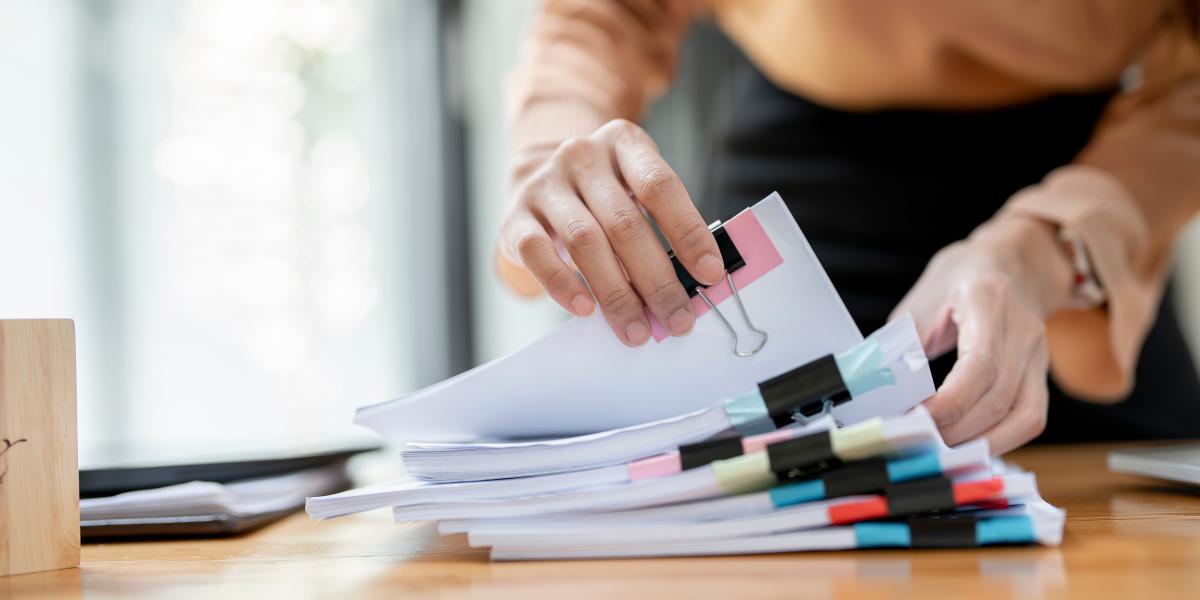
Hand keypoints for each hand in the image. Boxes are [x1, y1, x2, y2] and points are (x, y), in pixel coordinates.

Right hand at [497, 119, 724, 346]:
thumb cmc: (602, 196)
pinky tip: (585, 309)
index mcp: (624, 143)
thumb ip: (661, 228)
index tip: (710, 275)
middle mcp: (582, 157)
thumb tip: (690, 286)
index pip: (661, 186)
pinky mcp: (514, 216)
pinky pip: (536, 252)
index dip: (689, 232)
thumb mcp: (634, 192)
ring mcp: (545, 184)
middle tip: (677, 320)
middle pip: (624, 223)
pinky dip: (562, 284)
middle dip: (656, 279)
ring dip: (615, 293)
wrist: (538, 179)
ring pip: (584, 242)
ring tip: (636, 330)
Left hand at [890, 216, 1074, 453]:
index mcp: (988, 301)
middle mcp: (1023, 329)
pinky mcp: (1042, 374)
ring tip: (942, 450)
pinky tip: (970, 445)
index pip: (979, 366)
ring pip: (1025, 416)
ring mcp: (1040, 354)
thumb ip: (902, 344)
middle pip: (999, 398)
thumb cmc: (960, 280)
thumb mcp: (922, 302)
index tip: (915, 418)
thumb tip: (876, 390)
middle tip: (918, 441)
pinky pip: (1031, 418)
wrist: (1014, 261)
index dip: (948, 403)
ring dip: (981, 443)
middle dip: (956, 430)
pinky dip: (1002, 439)